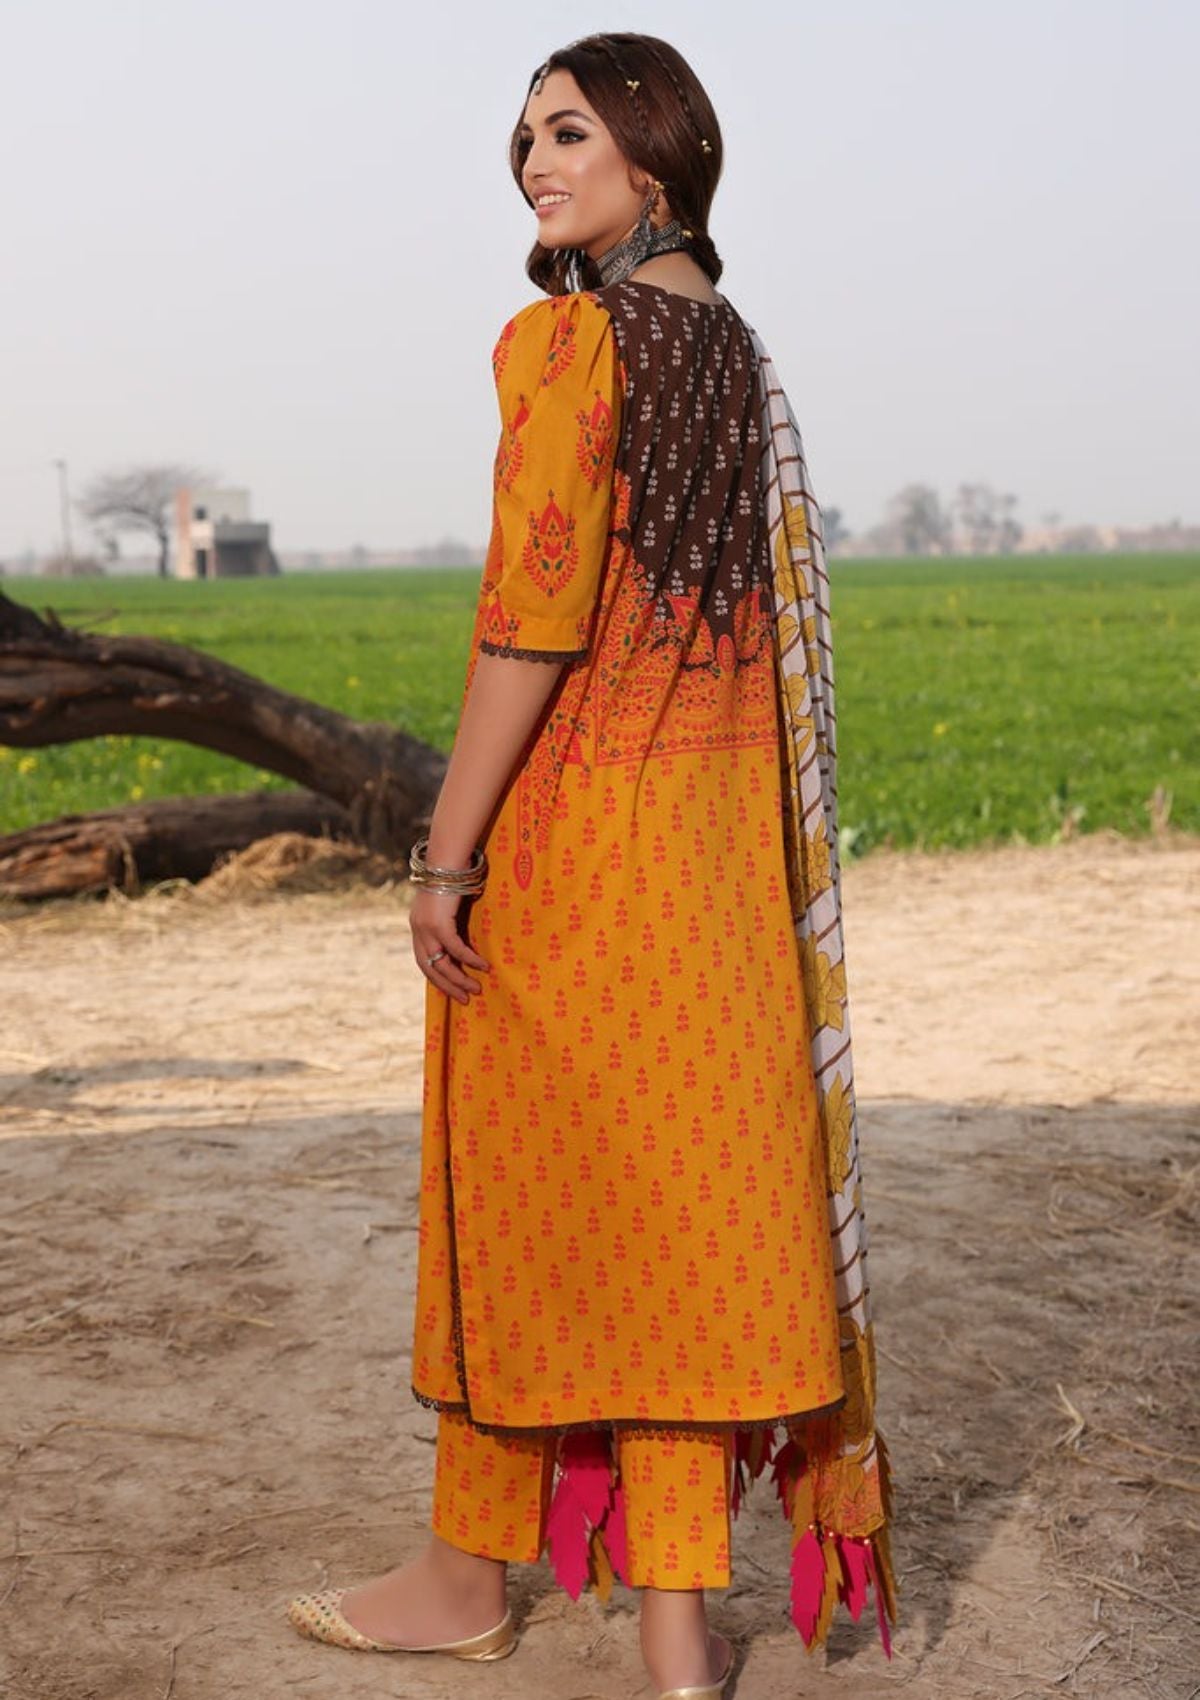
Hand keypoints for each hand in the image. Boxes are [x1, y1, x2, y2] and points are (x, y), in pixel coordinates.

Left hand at [409, 886, 490, 1004]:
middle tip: (464, 999)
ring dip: (459, 979)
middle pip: (430, 968)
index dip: (437, 977)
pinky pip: (455, 949)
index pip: (424, 960)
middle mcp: (418, 929)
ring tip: (476, 989)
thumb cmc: (451, 878)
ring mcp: (426, 928)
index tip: (452, 989)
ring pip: (442, 963)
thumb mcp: (448, 903)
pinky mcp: (438, 924)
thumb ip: (451, 919)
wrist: (446, 860)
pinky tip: (483, 966)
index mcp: (418, 926)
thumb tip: (465, 932)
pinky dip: (469, 959)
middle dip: (447, 986)